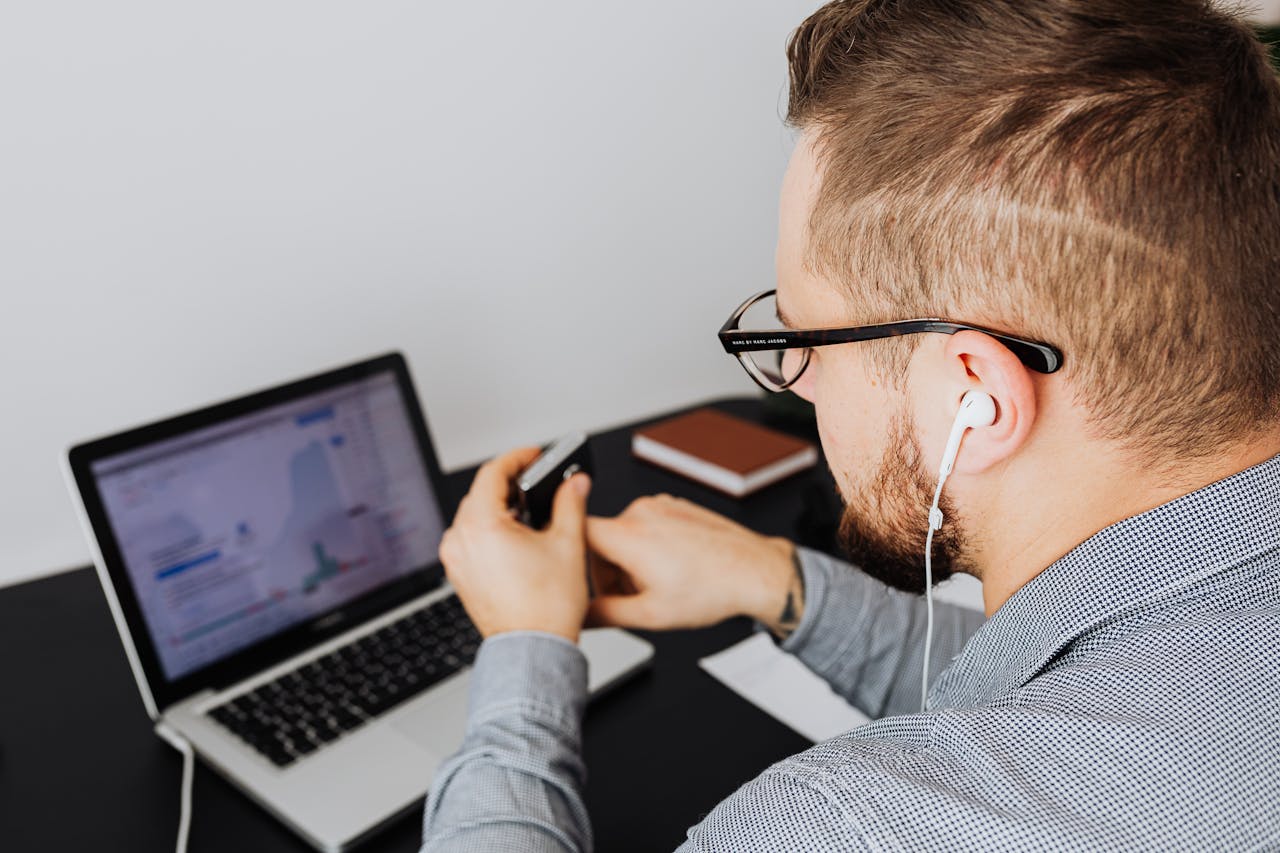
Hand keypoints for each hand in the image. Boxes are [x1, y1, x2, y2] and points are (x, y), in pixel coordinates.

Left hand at [439, 446, 591, 641]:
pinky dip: (492, 529)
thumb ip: (571, 503)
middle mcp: (460, 541)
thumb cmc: (546, 609)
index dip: (518, 458)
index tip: (535, 455)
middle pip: (481, 493)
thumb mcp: (568, 544)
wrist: (534, 650)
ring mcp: (456, 560)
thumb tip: (574, 484)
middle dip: (511, 483)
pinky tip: (518, 536)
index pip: (492, 473)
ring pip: (475, 516)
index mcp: (480, 526)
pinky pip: (471, 539)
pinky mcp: (460, 575)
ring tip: (532, 511)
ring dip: (501, 507)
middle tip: (539, 481)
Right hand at [585, 494, 800, 634]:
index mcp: (628, 535)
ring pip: (626, 533)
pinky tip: (673, 570)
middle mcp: (642, 512)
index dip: (573, 561)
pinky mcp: (676, 505)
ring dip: (631, 560)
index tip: (581, 580)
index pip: (576, 534)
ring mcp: (662, 505)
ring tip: (658, 586)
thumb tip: (580, 616)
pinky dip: (651, 547)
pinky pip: (648, 525)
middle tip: (630, 597)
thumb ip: (604, 614)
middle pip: (601, 539)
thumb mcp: (650, 615)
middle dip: (609, 570)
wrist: (754, 572)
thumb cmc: (712, 590)